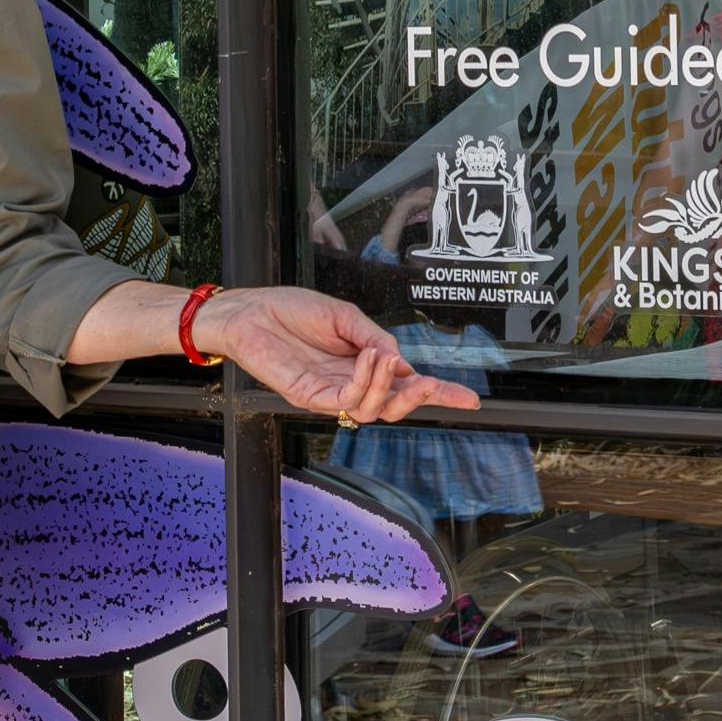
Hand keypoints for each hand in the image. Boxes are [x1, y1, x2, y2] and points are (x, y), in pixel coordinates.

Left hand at [201, 287, 481, 423]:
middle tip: (434, 385)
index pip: (405, 384)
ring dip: (389, 387)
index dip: (439, 393)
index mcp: (362, 364)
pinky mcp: (310, 396)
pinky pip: (347, 399)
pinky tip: (368, 357)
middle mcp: (350, 383)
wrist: (250, 311)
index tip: (470, 399)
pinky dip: (365, 381)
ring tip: (388, 358)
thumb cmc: (291, 310)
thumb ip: (374, 337)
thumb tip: (403, 360)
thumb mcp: (344, 317)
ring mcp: (331, 393)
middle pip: (395, 406)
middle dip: (422, 398)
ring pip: (374, 410)